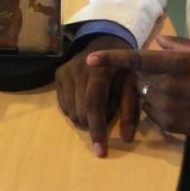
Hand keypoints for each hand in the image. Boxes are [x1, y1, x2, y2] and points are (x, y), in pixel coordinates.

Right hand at [55, 34, 138, 157]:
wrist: (106, 39)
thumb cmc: (122, 65)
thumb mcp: (132, 83)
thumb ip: (130, 109)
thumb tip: (127, 138)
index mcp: (99, 70)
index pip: (94, 105)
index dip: (97, 129)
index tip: (101, 151)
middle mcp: (78, 69)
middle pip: (80, 111)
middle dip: (93, 124)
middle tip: (107, 114)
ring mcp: (65, 70)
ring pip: (70, 111)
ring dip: (84, 118)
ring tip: (98, 105)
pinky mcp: (58, 74)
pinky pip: (63, 105)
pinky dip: (75, 109)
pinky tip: (86, 99)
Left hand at [87, 35, 189, 144]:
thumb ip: (179, 45)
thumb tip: (157, 41)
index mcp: (177, 66)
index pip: (137, 60)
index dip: (112, 59)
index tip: (91, 59)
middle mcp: (168, 87)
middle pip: (138, 75)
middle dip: (142, 69)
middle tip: (164, 67)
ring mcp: (168, 109)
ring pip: (143, 93)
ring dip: (150, 87)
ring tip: (175, 86)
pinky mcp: (170, 126)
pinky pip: (151, 110)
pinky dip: (156, 103)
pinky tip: (178, 100)